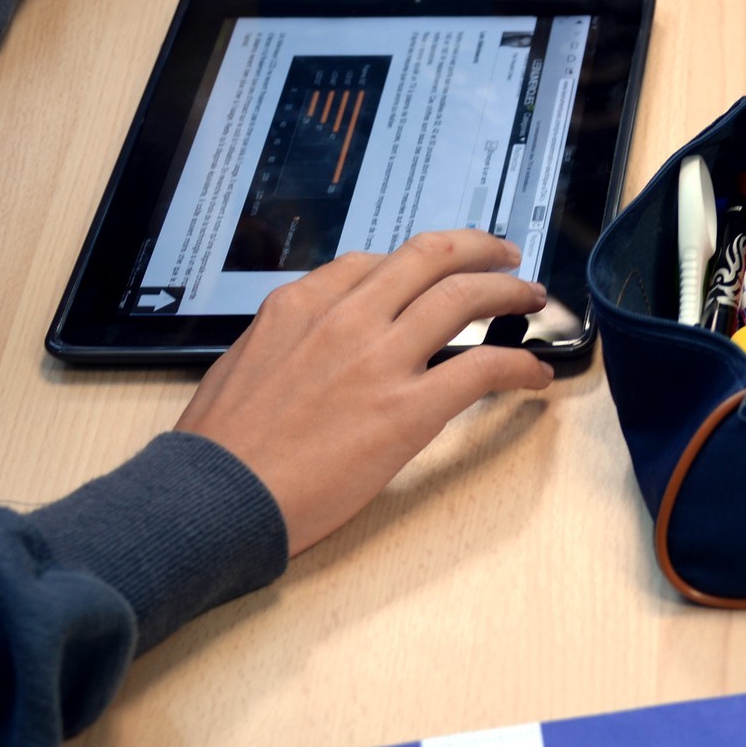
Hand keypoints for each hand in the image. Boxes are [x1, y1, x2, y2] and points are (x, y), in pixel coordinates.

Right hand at [177, 230, 554, 553]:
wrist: (212, 498)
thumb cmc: (220, 448)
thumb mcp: (242, 364)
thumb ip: (288, 340)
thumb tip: (316, 341)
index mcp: (300, 306)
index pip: (374, 261)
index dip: (417, 262)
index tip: (436, 270)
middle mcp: (346, 319)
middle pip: (430, 257)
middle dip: (479, 249)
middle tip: (505, 257)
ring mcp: (380, 361)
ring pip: (465, 298)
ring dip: (509, 293)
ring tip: (531, 299)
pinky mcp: (409, 410)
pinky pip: (484, 368)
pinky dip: (519, 364)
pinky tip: (533, 373)